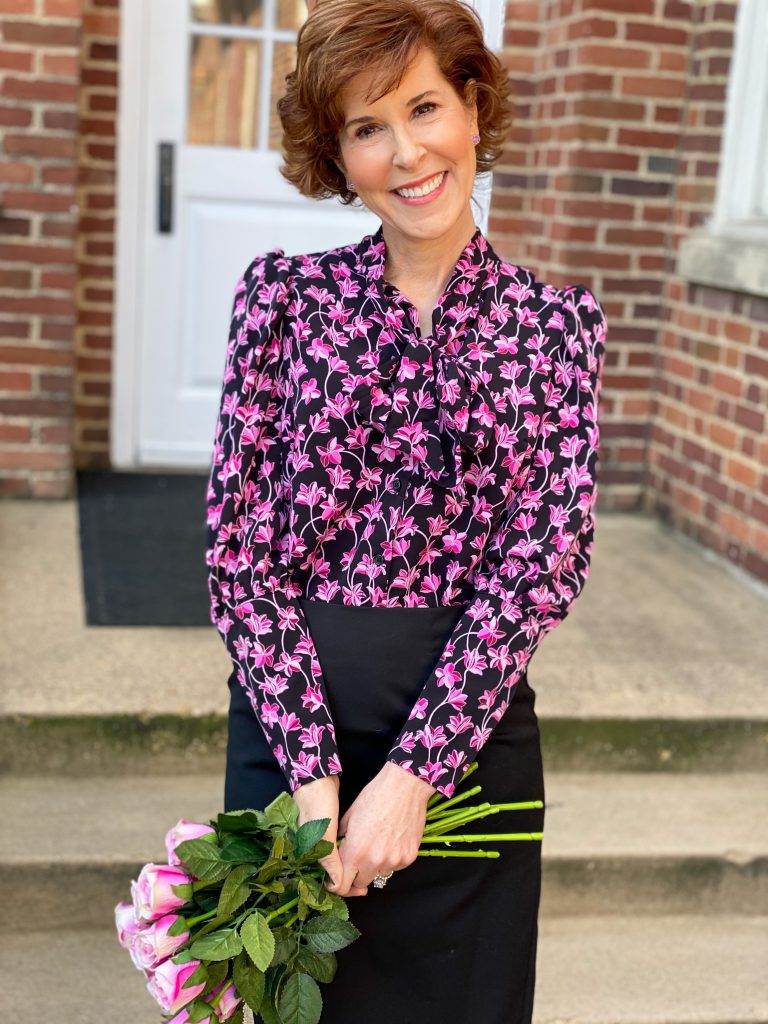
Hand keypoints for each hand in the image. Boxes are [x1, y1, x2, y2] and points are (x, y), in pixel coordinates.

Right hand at [292, 775, 367, 896]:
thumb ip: (329, 858)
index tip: (362, 889)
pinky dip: (353, 852)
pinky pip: (343, 848)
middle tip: (369, 881)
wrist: (316, 779)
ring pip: (341, 862)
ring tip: (371, 867)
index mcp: (313, 854)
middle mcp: (317, 850)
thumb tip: (336, 884)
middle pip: (336, 874)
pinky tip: (365, 851)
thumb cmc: (318, 804)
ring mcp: (324, 840)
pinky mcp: (331, 830)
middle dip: (352, 879)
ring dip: (354, 866)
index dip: (345, 887)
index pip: (330, 880)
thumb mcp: (323, 832)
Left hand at [332, 761, 435, 896]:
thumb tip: (336, 850)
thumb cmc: (375, 796)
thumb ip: (340, 839)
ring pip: (379, 874)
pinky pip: (396, 866)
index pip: (342, 884)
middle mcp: (374, 862)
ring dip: (375, 865)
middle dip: (357, 873)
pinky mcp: (409, 858)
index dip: (339, 882)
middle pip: (361, 883)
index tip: (339, 877)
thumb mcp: (349, 816)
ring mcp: (394, 861)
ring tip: (378, 842)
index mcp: (355, 852)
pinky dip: (392, 858)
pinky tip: (393, 839)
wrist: (405, 786)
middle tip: (359, 856)